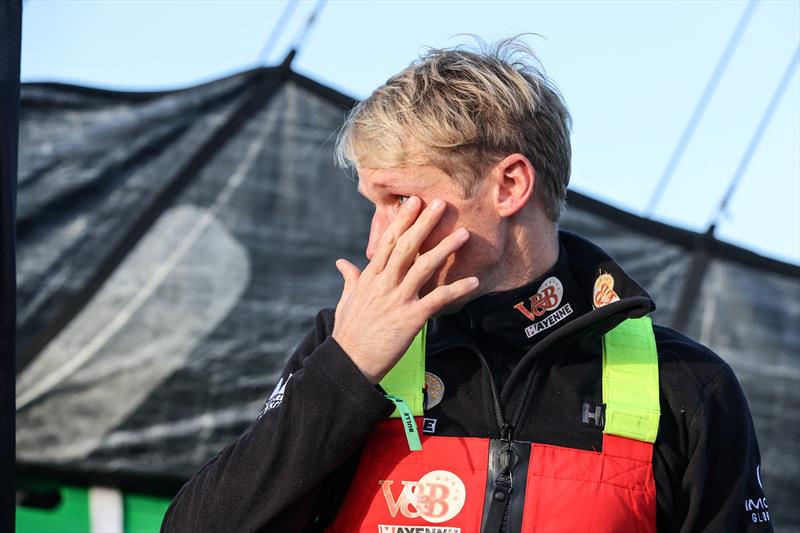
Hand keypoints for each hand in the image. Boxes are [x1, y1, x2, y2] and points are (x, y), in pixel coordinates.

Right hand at [332, 196, 478, 383]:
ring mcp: (397, 300)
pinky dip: (457, 289)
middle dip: (424, 224)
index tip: (414, 202)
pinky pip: (437, 299)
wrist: (349, 362)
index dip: (402, 221)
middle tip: (440, 204)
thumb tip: (343, 263)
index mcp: (370, 278)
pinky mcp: (410, 318)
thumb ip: (350, 279)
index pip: (387, 242)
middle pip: (406, 247)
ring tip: (463, 234)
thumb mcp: (346, 301)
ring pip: (424, 267)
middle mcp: (384, 284)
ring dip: (445, 249)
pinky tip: (474, 281)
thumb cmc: (348, 332)